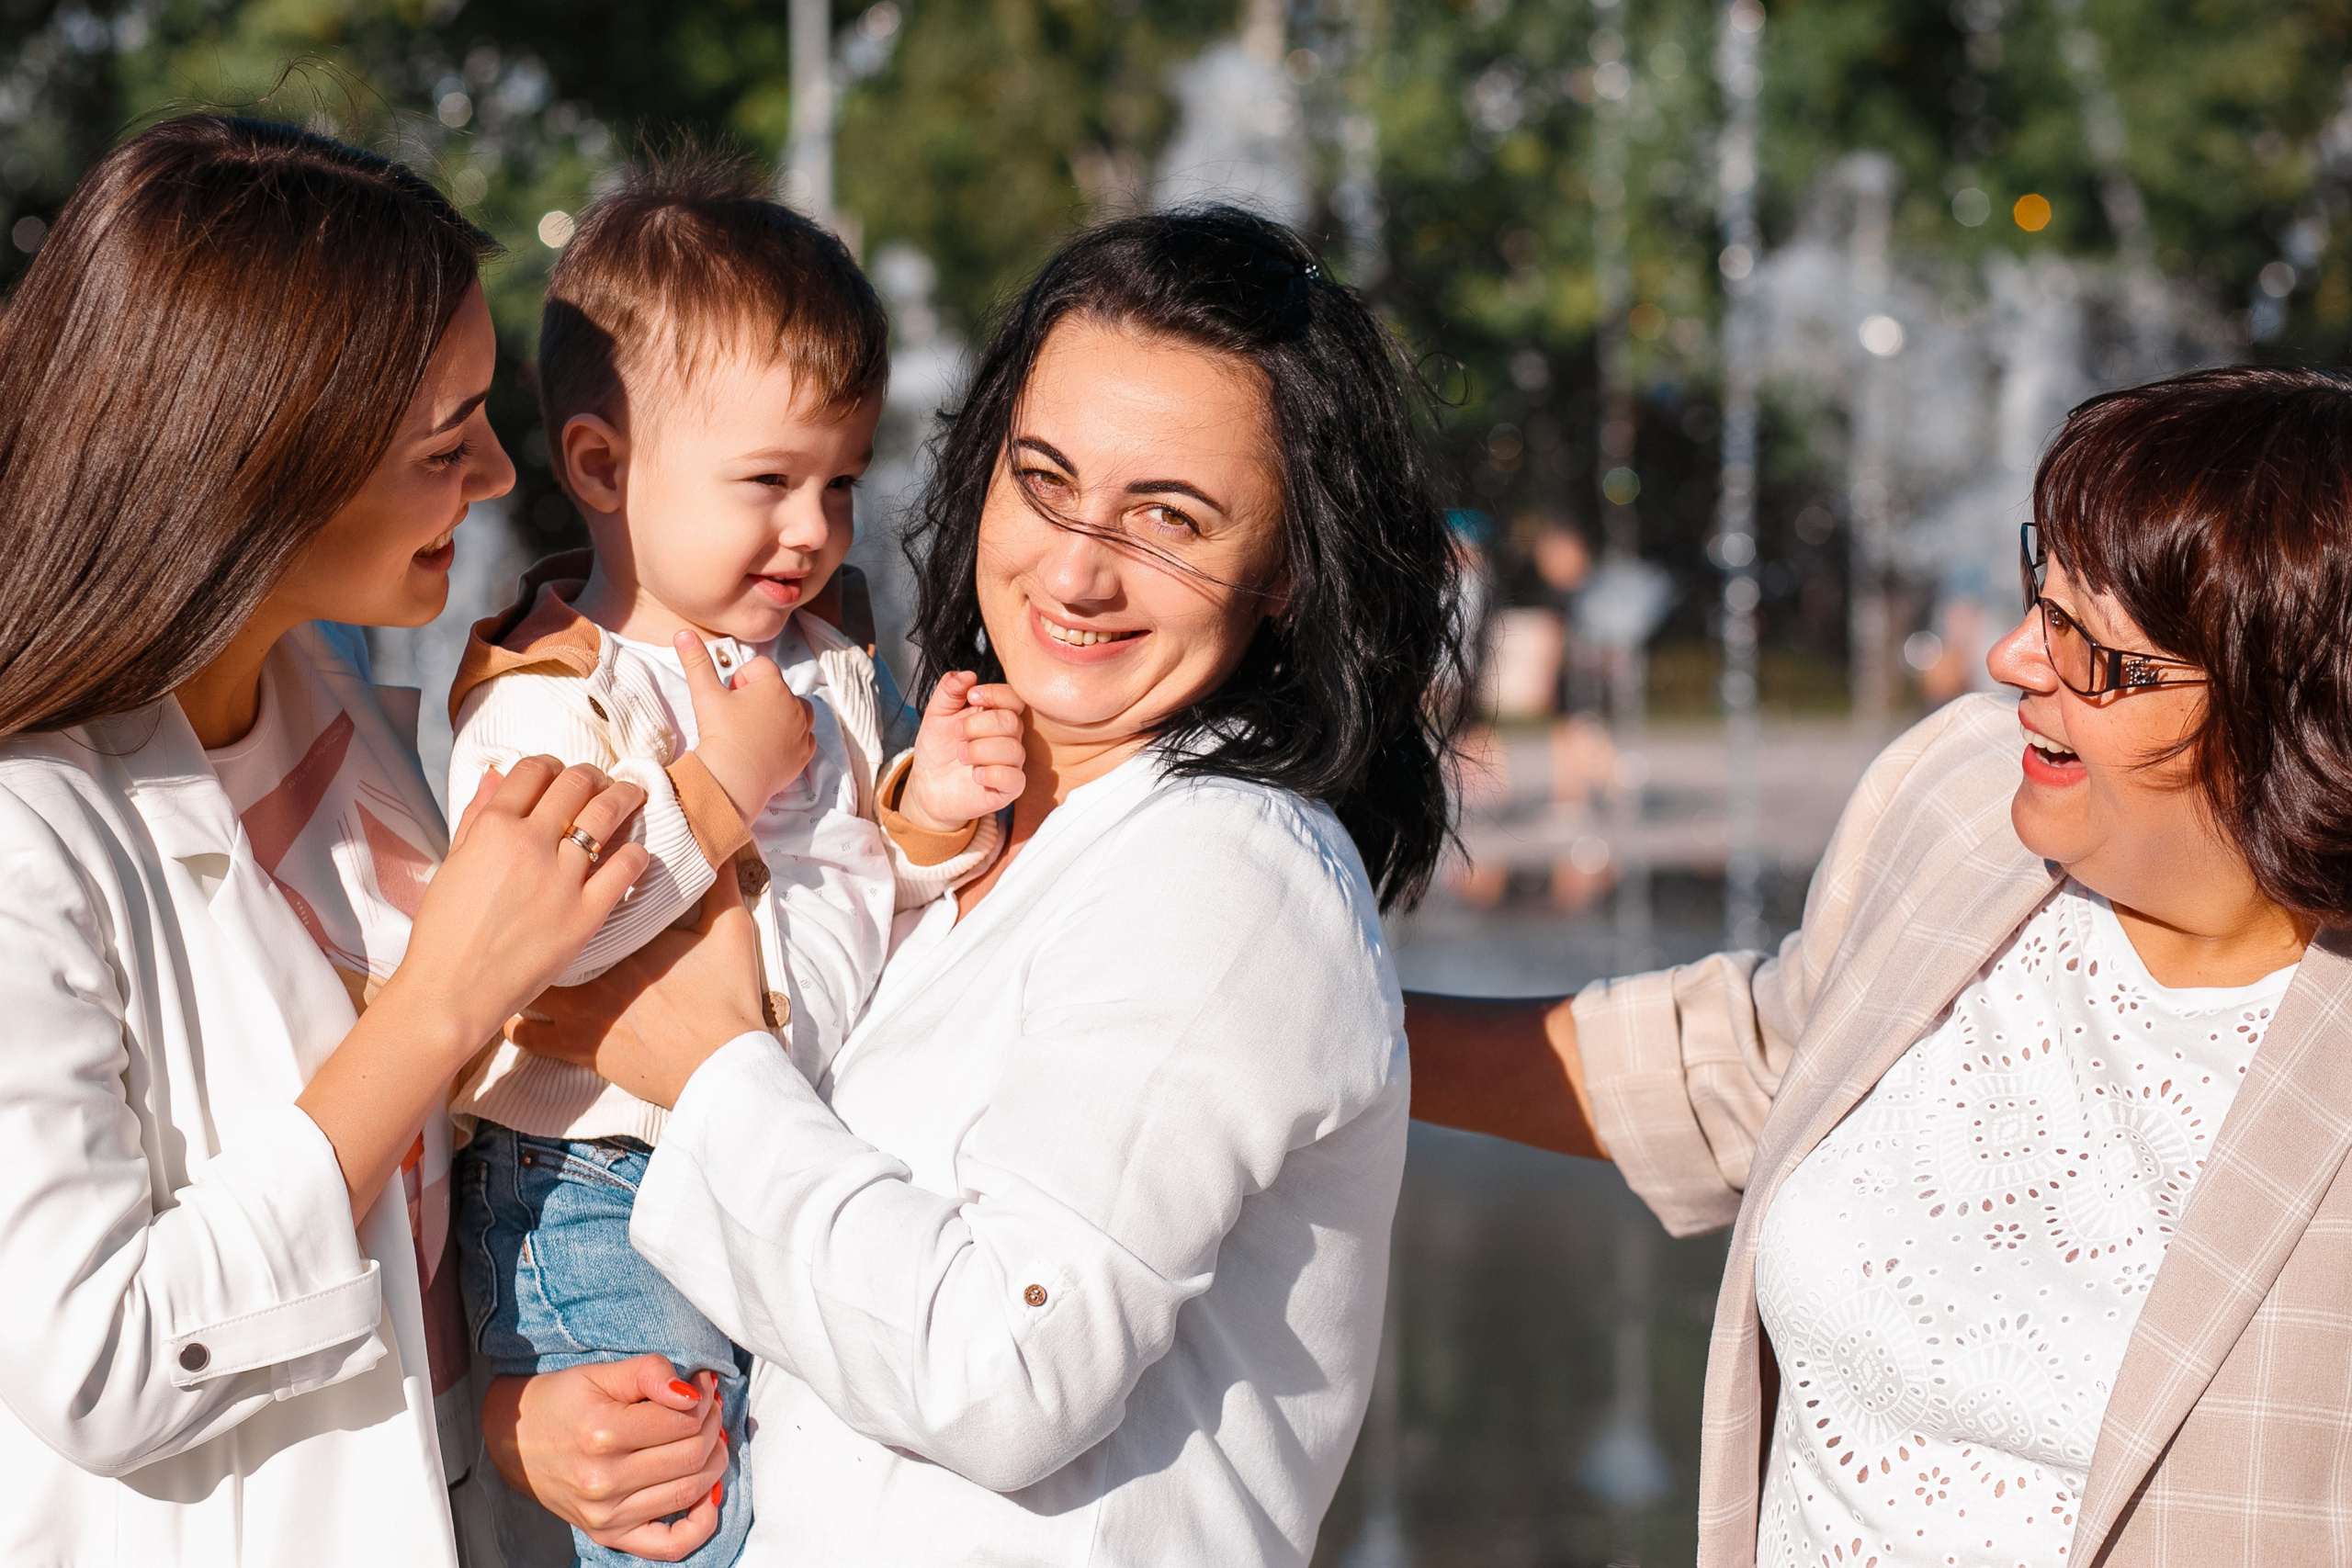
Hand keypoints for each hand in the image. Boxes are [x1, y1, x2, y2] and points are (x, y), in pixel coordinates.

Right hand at [383, 757, 649, 1051]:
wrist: (453, 990)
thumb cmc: (445, 932)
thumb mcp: (452, 863)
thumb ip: (476, 816)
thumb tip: (496, 775)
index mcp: (492, 828)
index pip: (533, 770)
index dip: (551, 765)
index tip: (562, 774)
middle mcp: (529, 843)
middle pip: (575, 783)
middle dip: (593, 776)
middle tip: (603, 782)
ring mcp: (561, 877)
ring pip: (606, 814)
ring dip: (625, 797)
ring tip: (633, 795)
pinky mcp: (585, 913)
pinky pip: (625, 867)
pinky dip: (636, 853)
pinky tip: (635, 852)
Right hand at [482, 1358, 726, 1561]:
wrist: (514, 1441)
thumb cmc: (560, 1402)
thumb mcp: (601, 1373)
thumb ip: (648, 1372)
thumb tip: (693, 1390)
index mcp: (602, 1434)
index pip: (683, 1421)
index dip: (704, 1399)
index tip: (702, 1385)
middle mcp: (604, 1481)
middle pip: (692, 1456)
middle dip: (713, 1426)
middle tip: (709, 1409)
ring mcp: (606, 1515)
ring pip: (689, 1492)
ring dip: (714, 1461)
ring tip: (709, 1438)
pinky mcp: (609, 1535)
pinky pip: (670, 1546)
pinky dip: (701, 1524)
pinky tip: (708, 1494)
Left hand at [509, 879, 770, 1108]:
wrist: (721, 1065)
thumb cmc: (726, 999)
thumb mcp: (731, 931)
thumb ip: (720, 885)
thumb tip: (720, 844)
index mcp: (623, 939)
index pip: (577, 899)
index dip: (559, 881)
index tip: (555, 872)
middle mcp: (590, 973)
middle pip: (536, 937)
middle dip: (524, 922)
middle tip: (521, 911)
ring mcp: (578, 1014)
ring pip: (520, 986)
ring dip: (516, 973)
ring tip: (512, 959)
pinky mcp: (577, 1049)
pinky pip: (524, 1037)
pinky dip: (516, 1023)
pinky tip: (520, 1012)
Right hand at [678, 630, 812, 821]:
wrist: (732, 780)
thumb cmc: (720, 733)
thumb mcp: (705, 694)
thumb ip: (696, 661)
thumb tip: (683, 632)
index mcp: (774, 686)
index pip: (761, 667)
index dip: (741, 679)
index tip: (730, 697)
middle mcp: (795, 706)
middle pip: (779, 689)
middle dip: (761, 697)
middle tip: (738, 717)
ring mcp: (803, 732)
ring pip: (797, 712)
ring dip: (781, 716)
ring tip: (755, 731)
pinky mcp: (804, 755)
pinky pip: (804, 739)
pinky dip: (791, 740)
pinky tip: (769, 748)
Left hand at [899, 671, 1026, 831]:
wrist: (927, 785)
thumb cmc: (937, 749)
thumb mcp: (936, 714)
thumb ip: (949, 691)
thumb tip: (966, 675)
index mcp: (995, 716)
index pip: (1014, 698)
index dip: (996, 695)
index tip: (972, 697)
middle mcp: (1007, 738)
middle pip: (1012, 722)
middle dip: (979, 725)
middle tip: (957, 733)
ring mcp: (1010, 764)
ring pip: (1013, 750)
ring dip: (980, 750)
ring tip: (961, 756)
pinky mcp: (1008, 789)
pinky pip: (1014, 779)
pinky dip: (992, 774)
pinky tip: (975, 774)